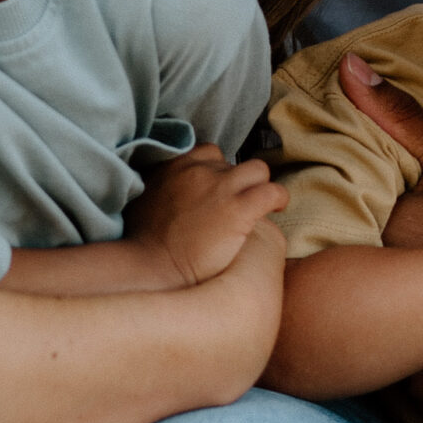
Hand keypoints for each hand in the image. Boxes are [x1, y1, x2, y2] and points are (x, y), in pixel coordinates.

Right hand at [124, 145, 286, 286]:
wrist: (152, 268)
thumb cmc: (146, 245)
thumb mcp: (143, 202)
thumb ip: (160, 189)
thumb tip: (169, 194)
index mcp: (175, 167)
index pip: (207, 154)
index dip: (217, 171)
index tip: (219, 190)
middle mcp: (198, 171)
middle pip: (232, 164)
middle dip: (235, 183)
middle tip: (234, 206)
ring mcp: (220, 187)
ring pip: (257, 170)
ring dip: (259, 186)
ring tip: (259, 205)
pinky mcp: (239, 208)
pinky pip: (272, 191)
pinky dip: (279, 198)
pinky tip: (278, 207)